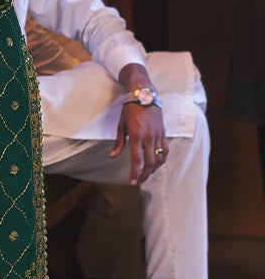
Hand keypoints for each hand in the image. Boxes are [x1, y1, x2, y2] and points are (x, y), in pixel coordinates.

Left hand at [110, 65, 167, 184]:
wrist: (145, 96)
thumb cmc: (130, 110)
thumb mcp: (121, 125)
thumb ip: (119, 143)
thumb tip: (113, 156)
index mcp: (137, 135)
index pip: (137, 160)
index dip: (135, 173)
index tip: (132, 182)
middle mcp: (149, 137)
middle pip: (150, 163)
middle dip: (144, 175)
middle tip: (138, 181)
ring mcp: (158, 136)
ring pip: (159, 159)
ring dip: (153, 169)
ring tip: (146, 174)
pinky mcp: (163, 133)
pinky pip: (165, 151)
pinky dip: (161, 160)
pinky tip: (156, 164)